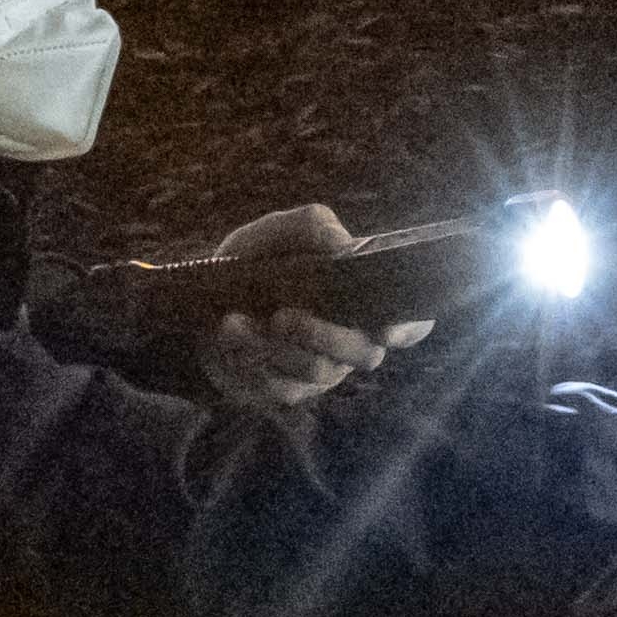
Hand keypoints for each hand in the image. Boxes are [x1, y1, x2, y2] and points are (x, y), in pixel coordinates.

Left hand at [182, 206, 417, 410]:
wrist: (203, 304)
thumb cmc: (256, 264)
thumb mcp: (276, 234)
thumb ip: (311, 227)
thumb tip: (343, 245)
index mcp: (364, 300)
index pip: (412, 324)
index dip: (409, 328)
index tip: (387, 328)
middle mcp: (354, 339)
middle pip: (364, 352)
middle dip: (323, 335)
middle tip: (281, 317)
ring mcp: (326, 369)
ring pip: (319, 369)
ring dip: (275, 346)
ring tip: (235, 322)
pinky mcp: (292, 390)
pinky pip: (284, 387)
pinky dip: (252, 359)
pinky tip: (229, 334)